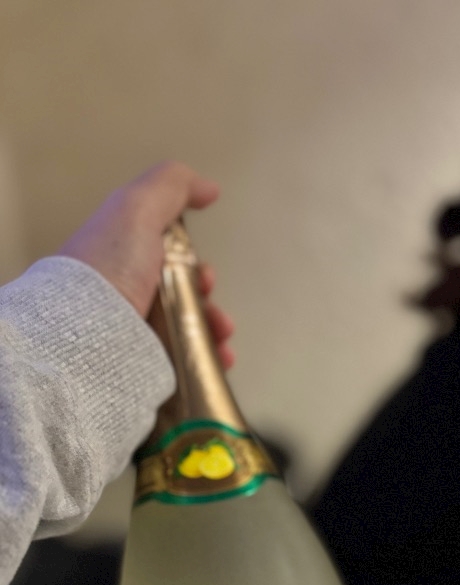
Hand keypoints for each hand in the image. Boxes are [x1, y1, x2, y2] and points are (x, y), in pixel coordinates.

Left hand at [58, 161, 234, 367]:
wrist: (82, 336)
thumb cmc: (110, 267)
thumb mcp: (136, 209)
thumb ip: (171, 188)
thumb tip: (209, 188)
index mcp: (123, 260)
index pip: (168, 261)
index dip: (195, 264)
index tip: (204, 273)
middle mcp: (127, 297)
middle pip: (183, 298)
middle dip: (209, 301)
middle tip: (212, 307)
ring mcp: (134, 336)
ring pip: (188, 332)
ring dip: (215, 332)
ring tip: (222, 339)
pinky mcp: (143, 367)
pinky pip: (185, 362)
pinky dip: (209, 360)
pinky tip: (220, 359)